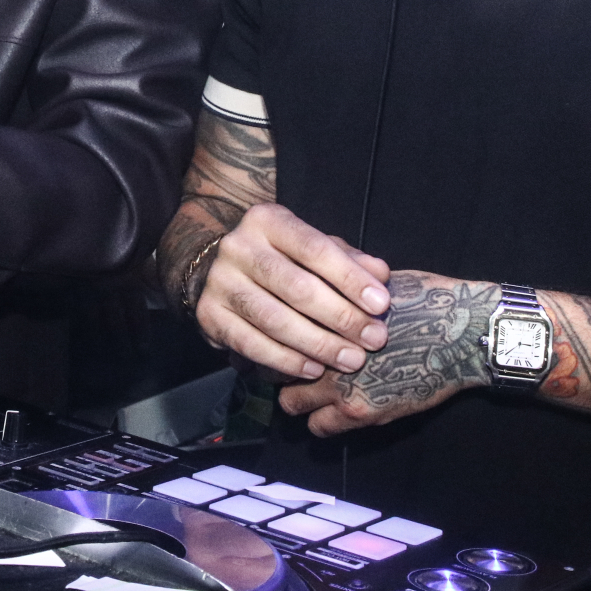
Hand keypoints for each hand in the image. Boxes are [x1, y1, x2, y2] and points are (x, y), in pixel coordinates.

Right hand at [193, 202, 391, 380]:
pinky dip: (285, 360)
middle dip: (341, 317)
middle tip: (374, 340)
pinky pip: (251, 344)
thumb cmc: (281, 259)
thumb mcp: (313, 248)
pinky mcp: (208, 315)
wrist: (217, 269)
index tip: (382, 304)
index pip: (314, 248)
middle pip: (296, 287)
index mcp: (267, 220)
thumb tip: (381, 274)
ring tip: (351, 360)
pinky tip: (313, 369)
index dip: (350, 278)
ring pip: (274, 320)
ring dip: (318, 344)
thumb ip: (348, 259)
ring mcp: (219, 281)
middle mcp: (237, 246)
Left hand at [277, 272, 496, 435]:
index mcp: (328, 319)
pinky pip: (322, 428)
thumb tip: (318, 283)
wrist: (461, 336)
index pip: (278, 332)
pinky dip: (324, 421)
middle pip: (277, 367)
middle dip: (284, 369)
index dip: (279, 336)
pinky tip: (337, 410)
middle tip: (296, 367)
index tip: (284, 337)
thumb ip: (341, 290)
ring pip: (293, 405)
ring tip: (314, 391)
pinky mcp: (364, 413)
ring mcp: (342, 387)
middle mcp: (326, 354)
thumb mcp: (374, 282)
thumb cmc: (425, 300)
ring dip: (302, 398)